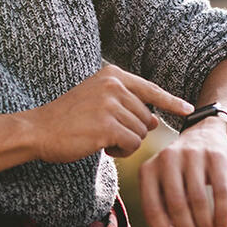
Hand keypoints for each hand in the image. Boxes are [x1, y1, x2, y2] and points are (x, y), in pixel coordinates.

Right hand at [27, 64, 192, 162]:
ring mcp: (111, 104)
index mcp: (113, 75)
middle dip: (132, 131)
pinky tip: (102, 147)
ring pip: (140, 132)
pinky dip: (121, 151)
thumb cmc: (67, 117)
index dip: (171, 101)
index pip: (150, 89)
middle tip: (105, 133)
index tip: (188, 109)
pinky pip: (132, 144)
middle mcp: (115, 85)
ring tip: (100, 138)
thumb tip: (154, 120)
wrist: (38, 129)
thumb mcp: (98, 100)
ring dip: (125, 142)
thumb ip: (126, 104)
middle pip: (146, 116)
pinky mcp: (108, 126)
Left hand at [139, 117, 226, 226]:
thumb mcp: (166, 191)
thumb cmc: (181, 174)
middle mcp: (168, 158)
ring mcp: (193, 154)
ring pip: (198, 199)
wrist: (208, 136)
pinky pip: (221, 191)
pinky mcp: (217, 156)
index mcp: (149, 169)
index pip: (152, 207)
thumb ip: (162, 220)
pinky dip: (221, 215)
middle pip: (176, 204)